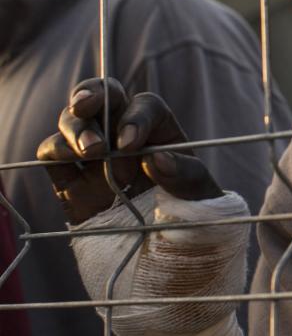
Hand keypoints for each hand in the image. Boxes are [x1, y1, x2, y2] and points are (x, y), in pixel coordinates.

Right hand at [36, 78, 221, 223]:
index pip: (143, 105)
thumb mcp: (197, 191)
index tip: (130, 144)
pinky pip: (50, 152)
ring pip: (71, 120)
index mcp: (157, 126)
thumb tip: (158, 158)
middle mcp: (121, 130)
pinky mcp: (68, 177)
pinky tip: (68, 159)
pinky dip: (54, 150)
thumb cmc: (185, 205)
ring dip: (75, 128)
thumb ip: (183, 173)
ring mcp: (92, 152)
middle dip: (89, 94)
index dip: (135, 118)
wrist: (161, 241)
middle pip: (100, 95)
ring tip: (91, 151)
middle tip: (85, 107)